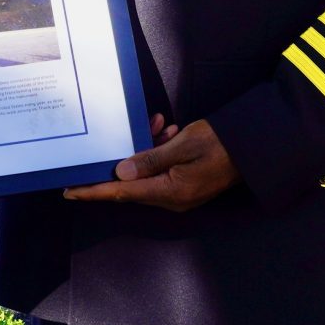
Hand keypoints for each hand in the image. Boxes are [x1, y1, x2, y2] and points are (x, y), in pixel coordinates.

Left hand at [64, 118, 236, 212]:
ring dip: (145, 150)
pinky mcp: (186, 186)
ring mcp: (180, 195)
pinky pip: (162, 173)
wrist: (254, 146)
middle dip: (121, 161)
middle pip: (132, 185)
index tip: (69, 191)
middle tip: (117, 138)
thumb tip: (120, 174)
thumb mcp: (183, 144)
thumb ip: (150, 159)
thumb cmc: (221, 142)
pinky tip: (165, 131)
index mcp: (171, 192)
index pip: (121, 193)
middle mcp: (173, 199)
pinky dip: (158, 153)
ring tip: (157, 125)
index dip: (93, 191)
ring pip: (147, 175)